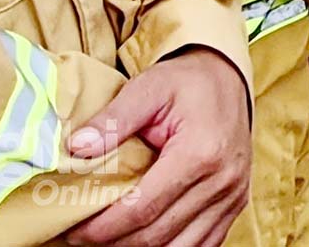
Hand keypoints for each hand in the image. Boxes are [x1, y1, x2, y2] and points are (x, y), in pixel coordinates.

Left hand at [64, 48, 251, 246]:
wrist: (228, 78)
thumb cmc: (188, 82)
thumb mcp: (149, 87)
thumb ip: (113, 119)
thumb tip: (75, 149)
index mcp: (200, 153)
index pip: (142, 209)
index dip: (102, 228)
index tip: (72, 232)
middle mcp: (222, 180)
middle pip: (158, 235)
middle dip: (114, 243)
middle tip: (81, 237)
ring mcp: (233, 196)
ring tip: (110, 239)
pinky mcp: (236, 204)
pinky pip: (202, 244)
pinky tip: (145, 239)